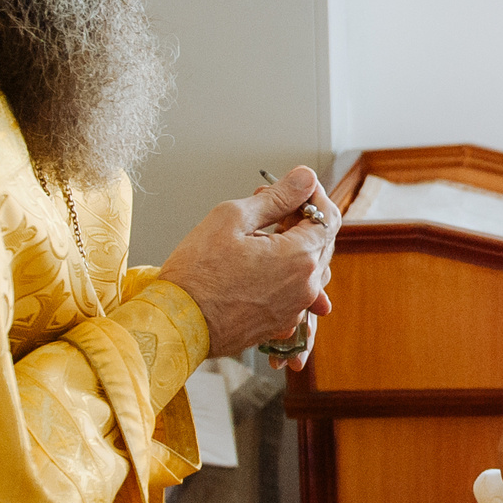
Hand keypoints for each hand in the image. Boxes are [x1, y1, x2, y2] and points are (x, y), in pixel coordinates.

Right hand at [158, 166, 339, 360]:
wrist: (176, 323)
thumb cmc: (196, 274)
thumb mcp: (232, 218)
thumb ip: (277, 197)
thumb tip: (305, 178)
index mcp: (299, 258)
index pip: (326, 217)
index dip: (311, 198)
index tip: (294, 189)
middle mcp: (305, 287)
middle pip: (320, 243)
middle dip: (300, 220)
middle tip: (267, 207)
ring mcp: (294, 309)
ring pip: (309, 268)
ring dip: (293, 247)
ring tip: (257, 236)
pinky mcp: (280, 324)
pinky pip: (296, 293)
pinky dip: (285, 274)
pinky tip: (258, 264)